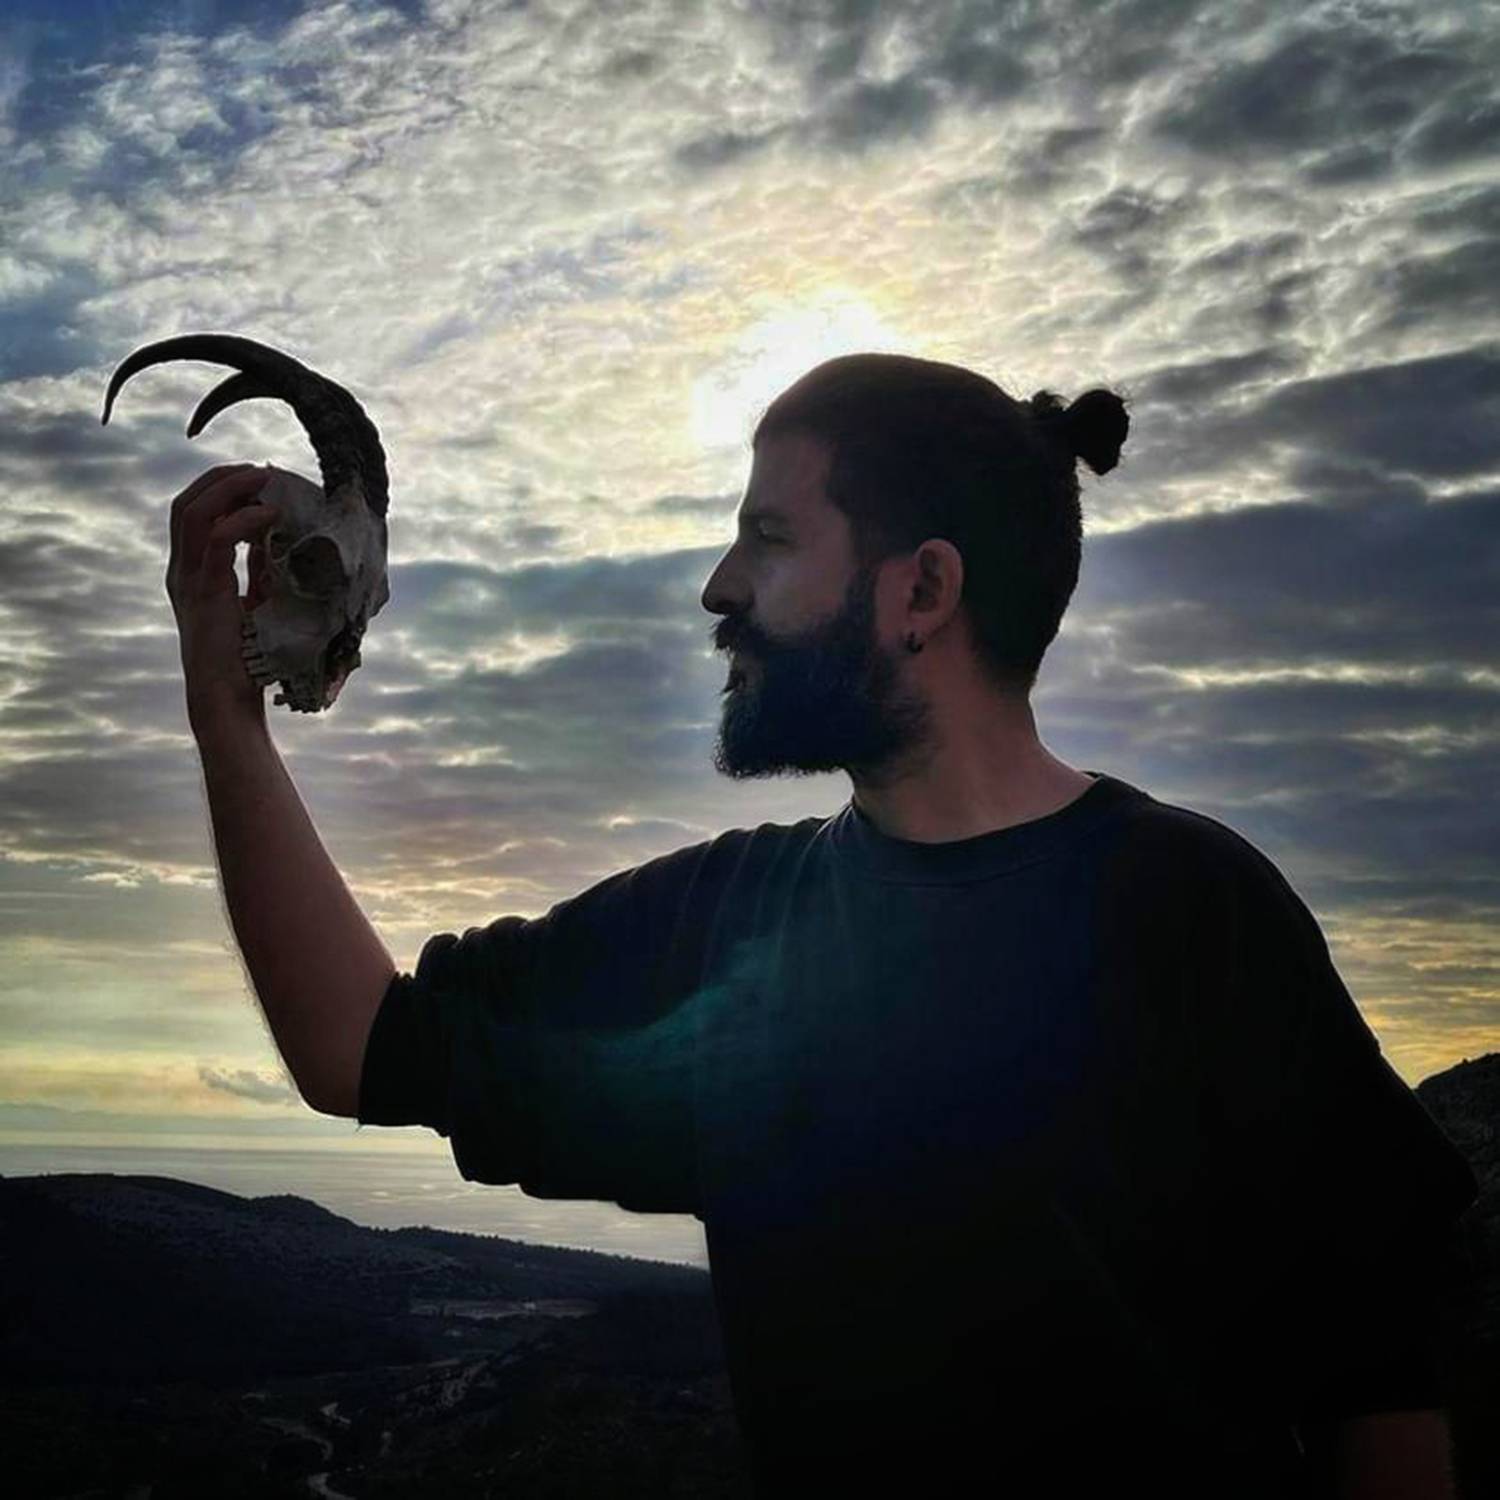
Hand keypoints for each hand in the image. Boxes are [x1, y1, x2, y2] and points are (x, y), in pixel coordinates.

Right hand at [166, 463, 280, 730]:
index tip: (259, 480)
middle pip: (186, 503)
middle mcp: (182, 570)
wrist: (228, 700)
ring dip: (229, 489)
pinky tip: (270, 515)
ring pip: (193, 512)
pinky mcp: (204, 592)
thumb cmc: (246, 658)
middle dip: (222, 479)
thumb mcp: (258, 602)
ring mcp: (188, 580)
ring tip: (263, 480)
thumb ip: (262, 569)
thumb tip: (281, 536)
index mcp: (191, 570)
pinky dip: (243, 520)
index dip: (221, 488)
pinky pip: (216, 540)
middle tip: (261, 471)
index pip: (193, 511)